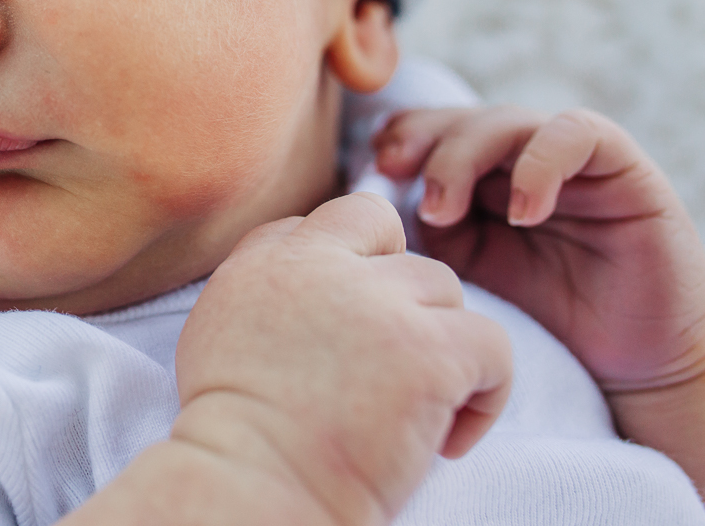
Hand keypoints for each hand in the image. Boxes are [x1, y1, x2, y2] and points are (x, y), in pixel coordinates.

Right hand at [64, 193, 509, 525]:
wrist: (253, 483)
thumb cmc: (232, 438)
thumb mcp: (216, 335)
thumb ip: (258, 292)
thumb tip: (302, 292)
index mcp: (262, 264)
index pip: (315, 223)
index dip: (340, 265)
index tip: (344, 326)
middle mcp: (318, 266)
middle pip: (382, 229)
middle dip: (393, 283)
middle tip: (392, 353)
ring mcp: (378, 304)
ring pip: (440, 284)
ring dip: (438, 335)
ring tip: (421, 403)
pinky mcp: (429, 352)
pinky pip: (491, 345)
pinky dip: (485, 392)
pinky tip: (450, 438)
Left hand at [375, 106, 704, 484]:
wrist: (632, 368)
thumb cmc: (542, 322)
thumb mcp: (463, 274)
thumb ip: (421, 233)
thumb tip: (359, 205)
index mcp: (478, 177)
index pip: (428, 129)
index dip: (395, 138)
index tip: (368, 172)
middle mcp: (520, 159)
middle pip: (459, 117)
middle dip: (419, 137)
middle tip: (393, 172)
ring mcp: (570, 159)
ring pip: (507, 119)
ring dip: (464, 154)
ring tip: (443, 210)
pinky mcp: (621, 168)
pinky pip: (576, 134)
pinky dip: (541, 164)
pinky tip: (522, 213)